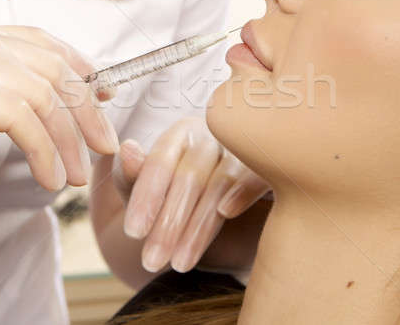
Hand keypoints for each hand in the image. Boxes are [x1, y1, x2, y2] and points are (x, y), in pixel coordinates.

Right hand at [0, 23, 118, 189]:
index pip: (39, 41)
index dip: (78, 65)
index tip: (102, 92)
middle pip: (54, 68)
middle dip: (88, 108)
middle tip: (105, 144)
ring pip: (46, 94)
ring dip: (71, 138)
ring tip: (78, 176)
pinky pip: (23, 118)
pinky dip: (45, 150)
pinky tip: (49, 177)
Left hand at [116, 117, 269, 272]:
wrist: (231, 235)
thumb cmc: (182, 209)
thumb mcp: (149, 197)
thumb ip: (131, 176)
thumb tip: (127, 149)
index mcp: (181, 135)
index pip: (160, 161)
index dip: (146, 196)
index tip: (133, 233)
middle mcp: (214, 136)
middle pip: (189, 175)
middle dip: (168, 222)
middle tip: (151, 261)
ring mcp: (244, 150)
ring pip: (220, 183)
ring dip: (198, 226)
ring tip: (179, 264)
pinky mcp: (271, 167)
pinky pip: (257, 174)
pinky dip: (243, 191)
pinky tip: (225, 212)